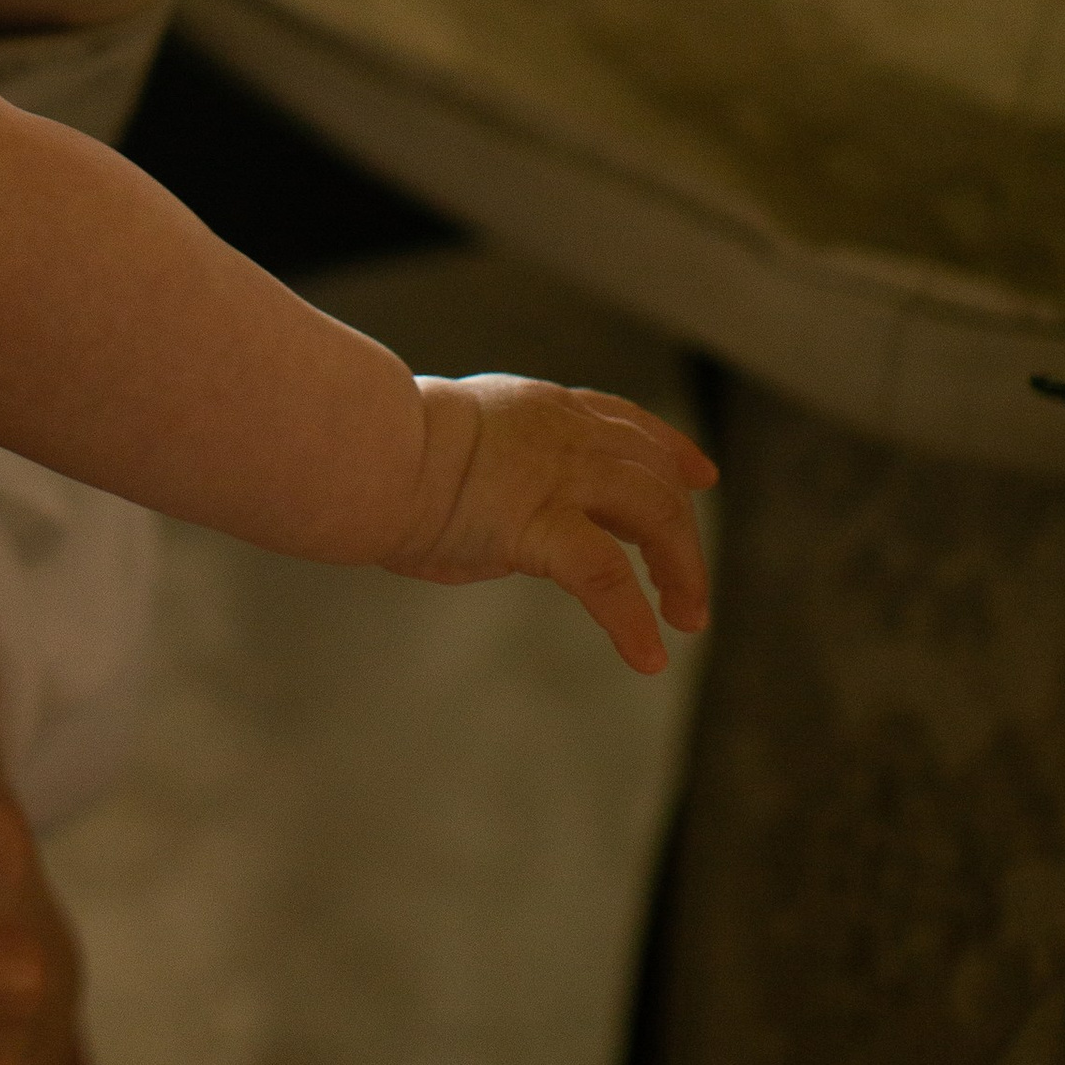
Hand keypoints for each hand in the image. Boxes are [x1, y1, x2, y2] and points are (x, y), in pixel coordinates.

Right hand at [390, 375, 718, 675]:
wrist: (363, 451)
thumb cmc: (382, 451)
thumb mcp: (456, 438)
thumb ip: (495, 463)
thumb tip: (497, 501)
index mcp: (542, 408)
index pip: (626, 421)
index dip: (671, 448)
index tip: (702, 474)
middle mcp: (564, 434)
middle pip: (655, 475)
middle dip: (685, 535)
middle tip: (690, 596)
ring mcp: (557, 476)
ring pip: (655, 514)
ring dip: (681, 572)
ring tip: (685, 621)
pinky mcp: (541, 524)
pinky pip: (607, 578)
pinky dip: (632, 620)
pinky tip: (645, 656)